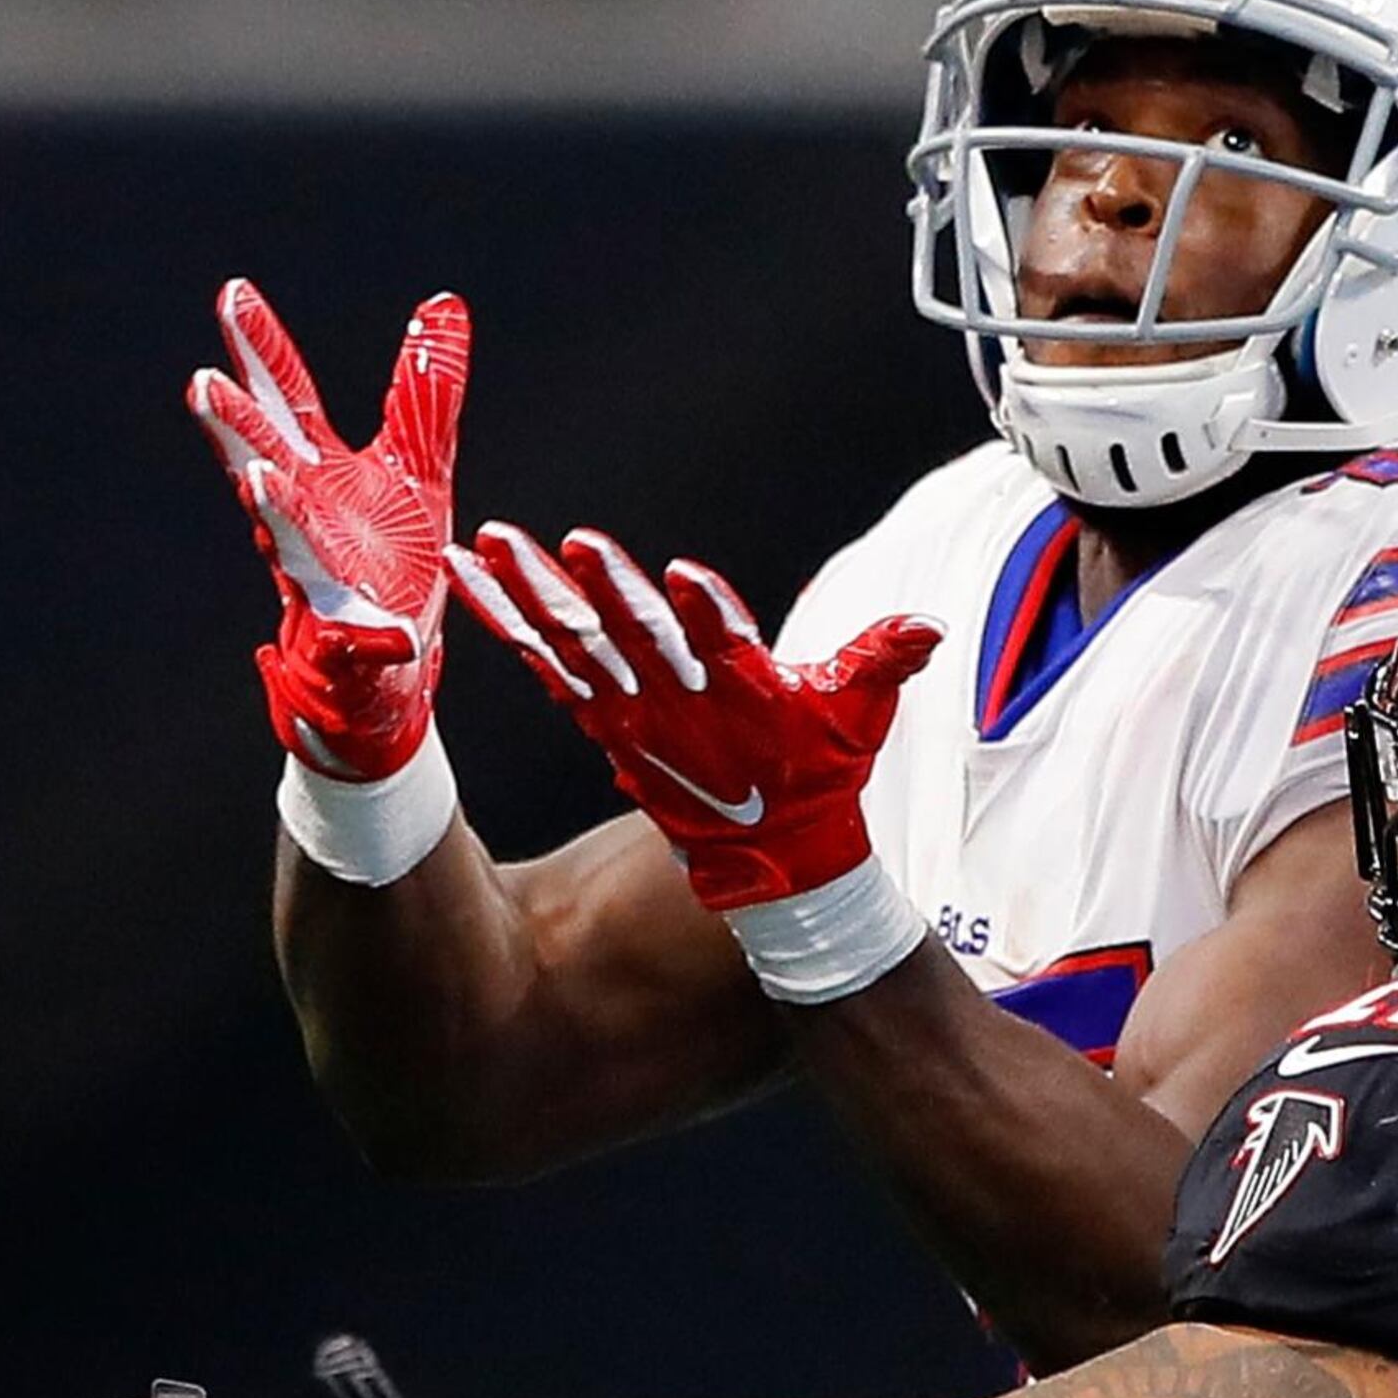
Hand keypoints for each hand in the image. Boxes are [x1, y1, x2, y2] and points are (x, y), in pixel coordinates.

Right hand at [186, 280, 470, 781]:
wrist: (385, 669)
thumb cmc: (388, 560)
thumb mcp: (420, 465)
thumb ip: (425, 391)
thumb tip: (444, 301)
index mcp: (320, 475)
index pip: (285, 401)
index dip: (259, 349)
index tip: (232, 293)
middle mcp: (306, 522)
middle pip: (265, 463)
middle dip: (235, 426)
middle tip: (203, 382)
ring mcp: (321, 584)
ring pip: (290, 544)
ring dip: (271, 510)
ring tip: (254, 476)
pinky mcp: (352, 648)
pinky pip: (354, 643)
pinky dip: (360, 637)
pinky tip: (365, 631)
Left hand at [445, 522, 941, 909]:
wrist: (770, 857)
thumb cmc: (818, 771)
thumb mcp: (860, 716)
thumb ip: (883, 661)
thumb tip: (927, 627)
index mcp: (740, 692)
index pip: (720, 643)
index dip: (700, 610)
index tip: (676, 574)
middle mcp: (675, 702)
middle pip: (621, 639)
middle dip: (579, 590)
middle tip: (539, 540)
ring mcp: (630, 714)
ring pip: (568, 649)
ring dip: (521, 597)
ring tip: (484, 546)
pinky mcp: (602, 720)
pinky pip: (544, 667)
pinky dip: (506, 626)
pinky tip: (470, 584)